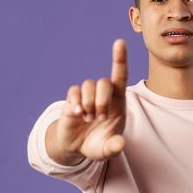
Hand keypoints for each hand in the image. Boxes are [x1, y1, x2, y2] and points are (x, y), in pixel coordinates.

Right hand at [49, 39, 127, 162]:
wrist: (77, 146)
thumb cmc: (99, 144)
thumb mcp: (107, 150)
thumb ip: (114, 148)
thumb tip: (120, 144)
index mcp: (118, 101)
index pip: (120, 76)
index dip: (119, 59)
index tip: (119, 42)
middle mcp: (103, 94)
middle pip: (104, 83)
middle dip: (102, 101)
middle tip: (99, 118)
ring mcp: (87, 96)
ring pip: (88, 85)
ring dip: (89, 104)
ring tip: (88, 119)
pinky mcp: (73, 99)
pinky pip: (74, 92)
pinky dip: (76, 103)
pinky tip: (78, 114)